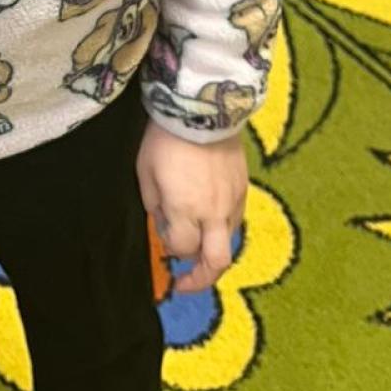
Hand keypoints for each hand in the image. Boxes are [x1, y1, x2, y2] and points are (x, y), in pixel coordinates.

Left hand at [136, 119, 248, 293]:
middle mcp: (213, 211)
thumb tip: (165, 230)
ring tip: (198, 249)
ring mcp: (233, 200)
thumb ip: (155, 207)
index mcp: (186, 207)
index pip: (182, 249)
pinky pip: (236, 221)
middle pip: (217, 262)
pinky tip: (210, 221)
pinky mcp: (244, 188)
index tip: (163, 243)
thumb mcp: (146, 173)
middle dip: (201, 280)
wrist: (201, 106)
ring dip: (213, 252)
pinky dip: (222, 230)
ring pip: (229, 243)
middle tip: (186, 284)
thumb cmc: (165, 139)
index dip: (171, 250)